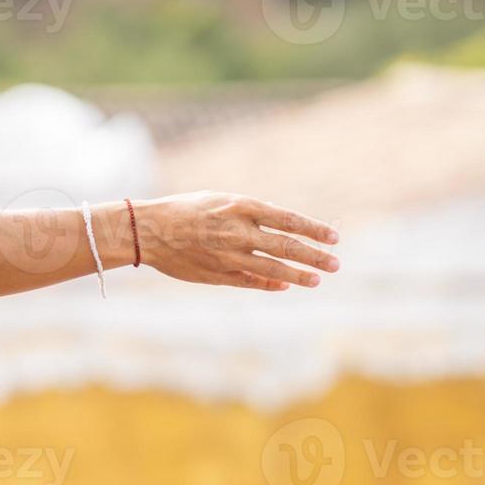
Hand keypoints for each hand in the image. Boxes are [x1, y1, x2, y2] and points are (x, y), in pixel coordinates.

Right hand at [135, 191, 340, 290]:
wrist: (148, 230)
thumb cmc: (185, 210)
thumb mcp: (220, 200)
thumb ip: (250, 213)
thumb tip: (280, 223)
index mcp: (240, 207)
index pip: (288, 219)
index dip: (314, 229)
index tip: (334, 237)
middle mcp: (238, 232)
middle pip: (287, 246)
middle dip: (315, 256)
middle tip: (336, 264)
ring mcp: (228, 255)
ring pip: (273, 268)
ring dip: (298, 275)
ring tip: (317, 280)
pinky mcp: (217, 274)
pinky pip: (251, 281)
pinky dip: (270, 283)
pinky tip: (285, 284)